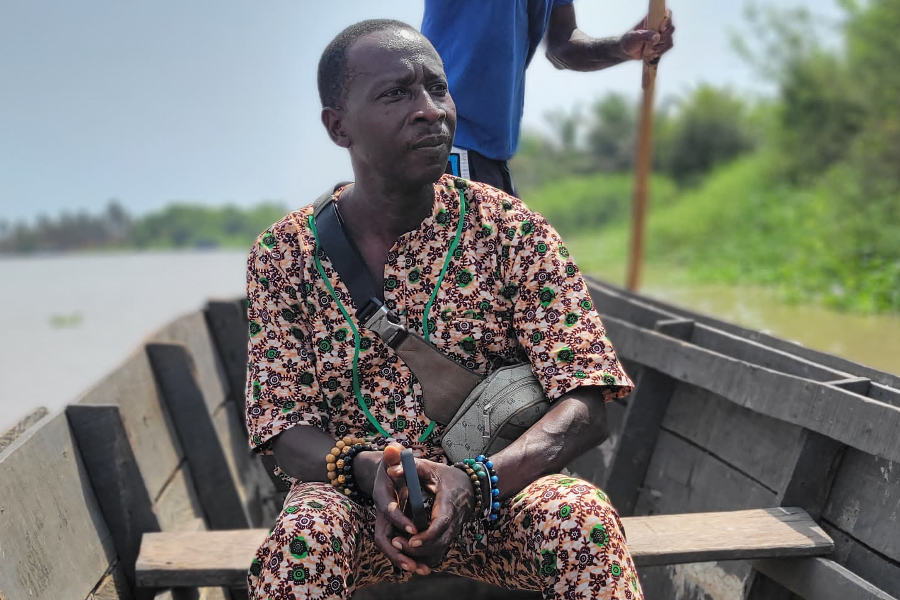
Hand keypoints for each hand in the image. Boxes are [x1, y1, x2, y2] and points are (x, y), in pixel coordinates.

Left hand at [370, 444, 474, 572]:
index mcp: (448, 503)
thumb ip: (411, 467)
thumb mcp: (429, 468)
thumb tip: (391, 470)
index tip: (412, 539)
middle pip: (439, 542)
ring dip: (420, 555)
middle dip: (418, 548)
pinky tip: (409, 555)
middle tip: (396, 544)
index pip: (441, 524)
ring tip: (399, 549)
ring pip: (439, 551)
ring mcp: (452, 531)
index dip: (428, 535)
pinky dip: (425, 557)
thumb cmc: (446, 476)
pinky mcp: (449, 537)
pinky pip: (439, 553)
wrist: (469, 486)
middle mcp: (453, 521)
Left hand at [620, 9, 674, 61]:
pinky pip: (668, 46)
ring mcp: (661, 35)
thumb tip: (657, 36)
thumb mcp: (634, 37)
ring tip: (649, 50)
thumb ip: (645, 36)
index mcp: (652, 19)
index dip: (667, 21)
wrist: (627, 52)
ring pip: (669, 39)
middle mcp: (658, 25)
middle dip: (663, 38)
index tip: (661, 29)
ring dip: (660, 47)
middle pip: (671, 28)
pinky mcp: (662, 44)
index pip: (666, 14)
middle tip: (652, 44)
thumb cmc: (628, 41)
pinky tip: (653, 53)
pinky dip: (661, 51)